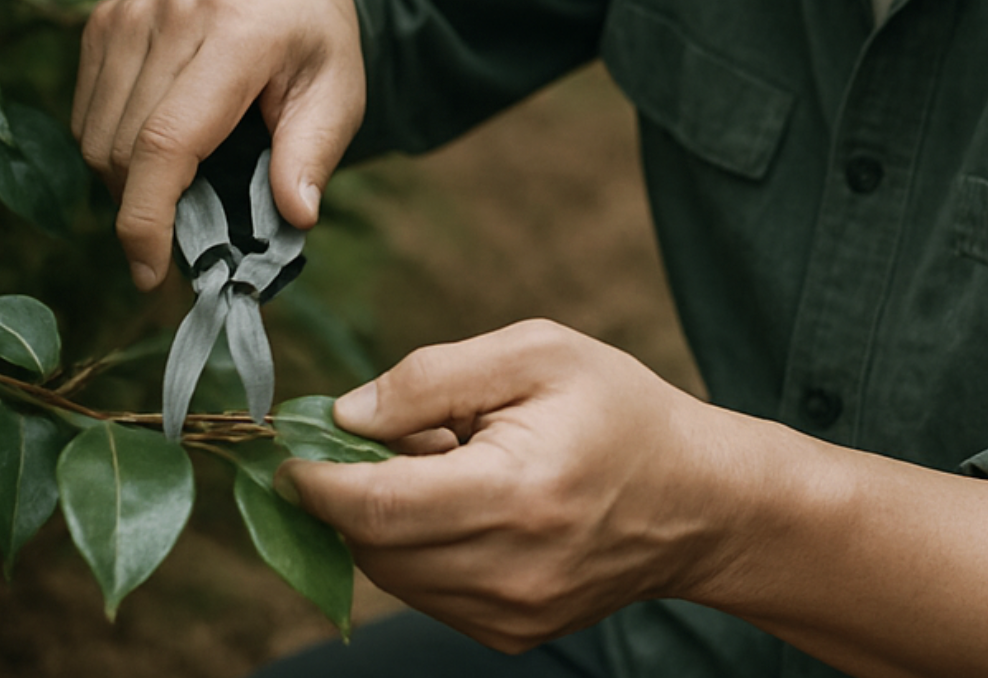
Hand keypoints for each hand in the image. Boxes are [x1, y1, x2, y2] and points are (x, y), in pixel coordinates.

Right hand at [71, 0, 364, 289]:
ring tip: (184, 180)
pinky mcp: (101, 19)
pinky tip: (159, 143)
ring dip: (126, 182)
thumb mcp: (340, 88)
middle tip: (192, 231)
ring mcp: (127, 13)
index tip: (151, 274)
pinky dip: (111, 147)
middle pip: (123, 149)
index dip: (147, 220)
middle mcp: (170, 14)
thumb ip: (315, 151)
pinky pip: (85, 114)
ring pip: (95, 137)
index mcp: (236, 30)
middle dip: (146, 210)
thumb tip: (295, 218)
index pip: (166, 140)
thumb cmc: (312, 31)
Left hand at [279, 320, 751, 652]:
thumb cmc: (617, 409)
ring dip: (384, 517)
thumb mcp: (533, 352)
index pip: (379, 507)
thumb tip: (345, 416)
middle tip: (382, 432)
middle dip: (348, 491)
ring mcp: (511, 616)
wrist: (698, 498)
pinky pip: (426, 592)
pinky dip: (417, 545)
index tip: (289, 446)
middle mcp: (510, 572)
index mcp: (516, 494)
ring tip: (442, 460)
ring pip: (392, 573)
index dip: (317, 479)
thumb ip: (431, 377)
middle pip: (374, 545)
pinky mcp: (511, 635)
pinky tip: (462, 499)